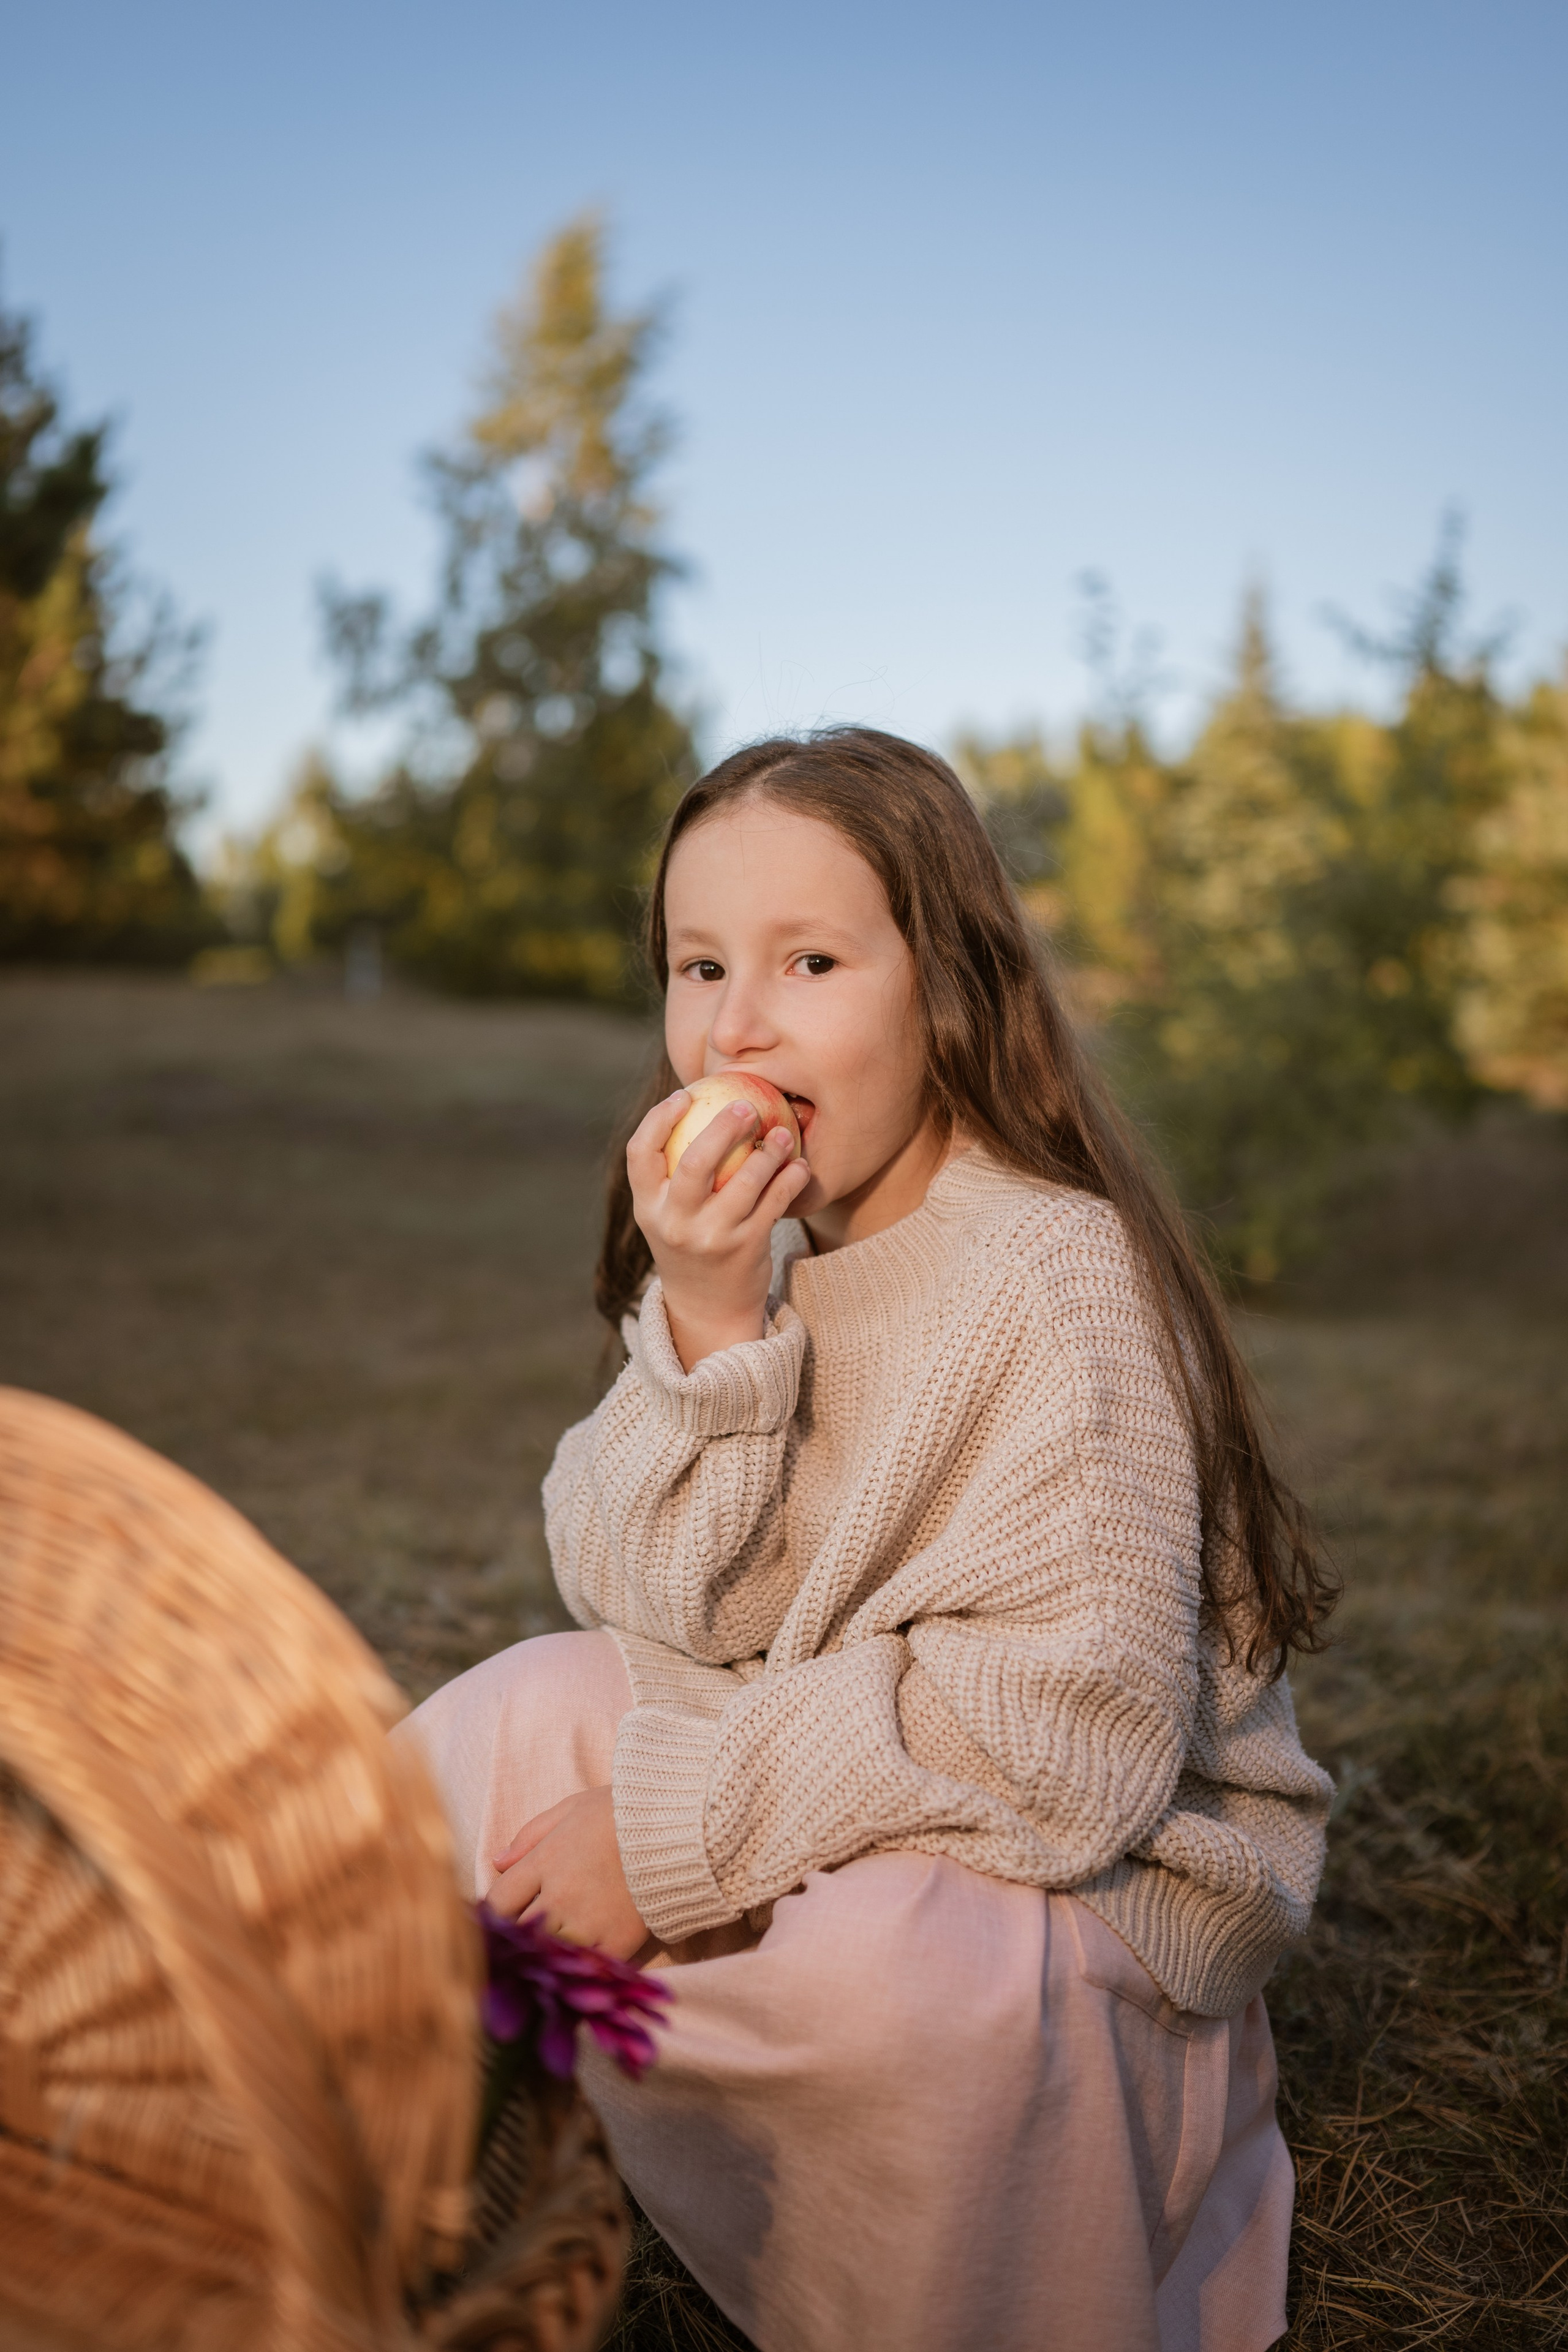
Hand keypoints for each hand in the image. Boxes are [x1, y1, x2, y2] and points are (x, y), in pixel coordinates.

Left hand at [488, 1786, 648, 1960]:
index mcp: (546, 1861)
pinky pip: (586, 1968)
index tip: (498, 1921)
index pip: (499, 1902)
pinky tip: (579, 1967)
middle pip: (518, 1933)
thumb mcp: (572, 1808)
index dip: (492, 1915)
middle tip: (517, 1944)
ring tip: (547, 1956)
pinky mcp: (618, 1941)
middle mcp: (560, 1896)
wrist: (680, 1823)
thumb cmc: (623, 1810)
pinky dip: (579, 1970)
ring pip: (548, 1955)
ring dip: (545, 1955)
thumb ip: (531, 1834)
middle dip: (514, 1939)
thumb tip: (497, 1861)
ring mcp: (588, 1921)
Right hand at [628, 1087, 810, 1369]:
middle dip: (722, 1127)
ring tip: (783, 1134)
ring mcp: (710, 1237)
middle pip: (694, 1162)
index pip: (640, 1154)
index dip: (659, 1118)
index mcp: (647, 1208)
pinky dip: (791, 1178)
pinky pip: (774, 1202)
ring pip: (743, 1181)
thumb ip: (675, 1174)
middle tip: (746, 1107)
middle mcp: (674, 1223)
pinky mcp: (746, 1248)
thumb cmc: (691, 1243)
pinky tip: (800, 1165)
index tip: (684, 1095)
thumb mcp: (669, 1215)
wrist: (709, 1308)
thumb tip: (699, 1105)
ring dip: (768, 1151)